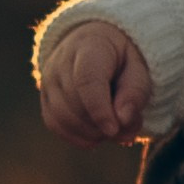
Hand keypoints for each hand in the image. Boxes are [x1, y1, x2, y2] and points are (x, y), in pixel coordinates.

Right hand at [40, 20, 152, 147]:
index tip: (114, 130)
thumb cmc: (121, 60)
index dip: (99, 110)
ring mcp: (47, 81)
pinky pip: (56, 126)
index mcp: (89, 46)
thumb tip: (122, 120)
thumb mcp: (139, 68)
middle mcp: (60, 62)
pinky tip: (98, 133)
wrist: (95, 46)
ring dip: (92, 133)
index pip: (86, 81)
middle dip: (102, 124)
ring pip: (63, 118)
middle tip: (128, 124)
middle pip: (75, 104)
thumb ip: (135, 92)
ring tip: (115, 126)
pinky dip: (79, 137)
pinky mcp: (45, 99)